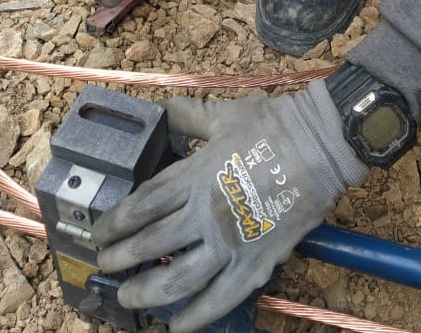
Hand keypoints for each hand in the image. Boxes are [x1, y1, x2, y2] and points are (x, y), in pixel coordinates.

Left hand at [92, 82, 369, 332]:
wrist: (321, 144)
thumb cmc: (273, 125)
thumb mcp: (223, 114)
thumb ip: (185, 115)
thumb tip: (157, 109)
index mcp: (195, 175)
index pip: (142, 205)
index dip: (115, 222)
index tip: (100, 232)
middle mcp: (205, 213)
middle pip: (150, 243)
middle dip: (121, 258)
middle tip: (106, 264)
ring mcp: (230, 243)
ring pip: (177, 279)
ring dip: (147, 292)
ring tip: (129, 297)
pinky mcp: (256, 263)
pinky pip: (220, 299)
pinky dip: (196, 317)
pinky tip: (176, 326)